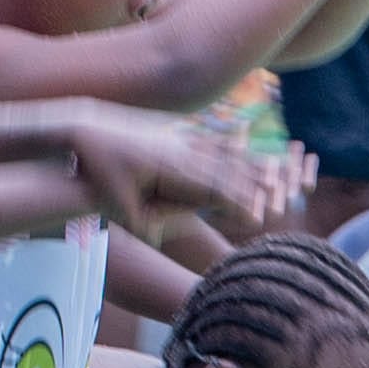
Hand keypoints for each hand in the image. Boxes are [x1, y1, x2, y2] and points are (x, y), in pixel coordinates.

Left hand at [67, 106, 273, 242]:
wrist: (83, 128)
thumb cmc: (97, 173)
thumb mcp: (116, 208)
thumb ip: (143, 225)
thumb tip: (162, 239)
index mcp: (169, 170)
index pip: (213, 188)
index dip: (237, 201)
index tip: (259, 212)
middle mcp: (180, 151)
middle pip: (226, 169)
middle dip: (256, 182)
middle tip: (284, 191)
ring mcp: (178, 138)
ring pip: (222, 152)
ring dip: (251, 161)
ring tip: (277, 165)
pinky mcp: (173, 131)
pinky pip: (208, 138)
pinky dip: (230, 141)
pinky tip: (246, 138)